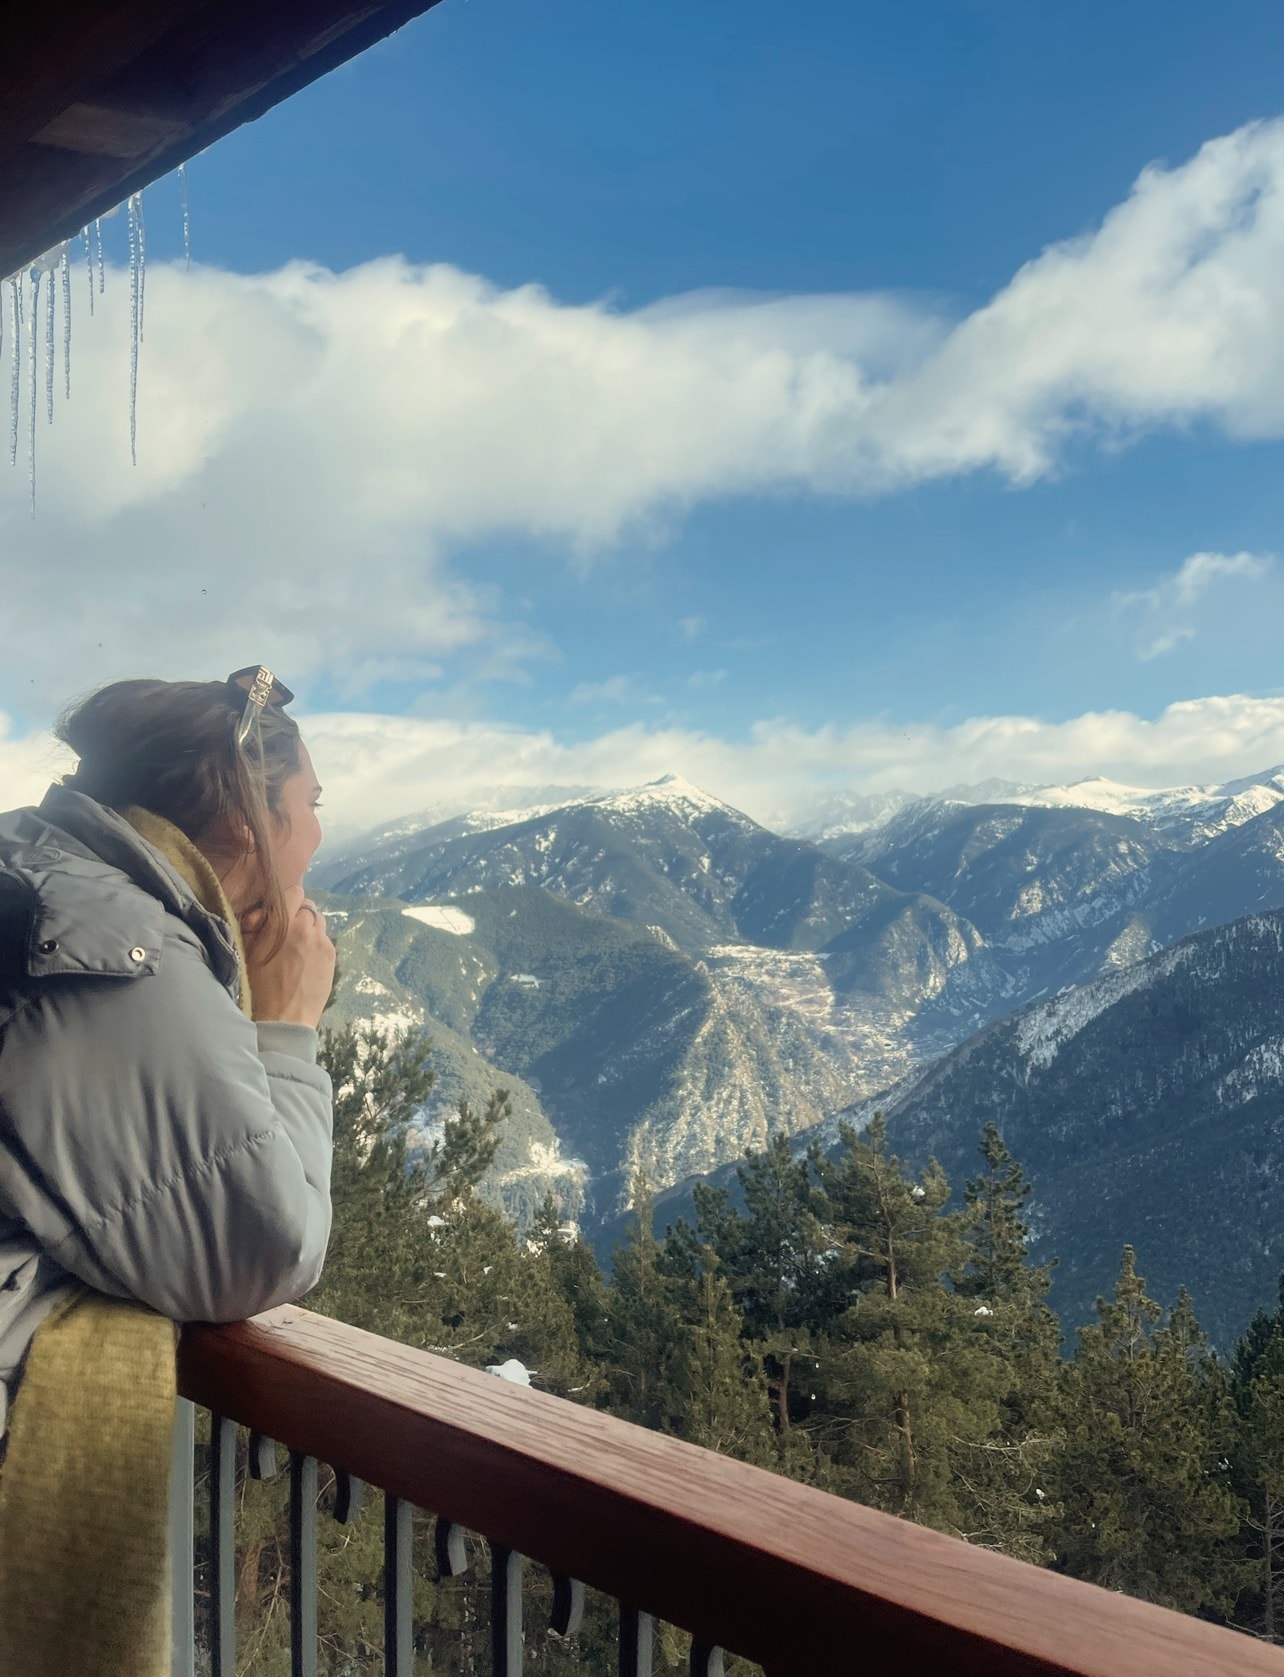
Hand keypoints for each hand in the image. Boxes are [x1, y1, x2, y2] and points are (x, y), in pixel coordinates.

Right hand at [243, 886, 336, 1028]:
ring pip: (318, 922)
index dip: (286, 901)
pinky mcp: (332, 955)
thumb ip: (257, 924)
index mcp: (282, 923)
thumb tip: (265, 911)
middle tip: (285, 932)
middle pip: (308, 907)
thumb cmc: (257, 987)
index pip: (295, 892)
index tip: (279, 913)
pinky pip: (324, 939)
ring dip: (308, 928)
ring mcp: (322, 942)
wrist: (283, 1019)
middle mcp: (306, 928)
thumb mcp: (247, 951)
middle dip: (297, 915)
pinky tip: (305, 960)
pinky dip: (316, 943)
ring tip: (296, 947)